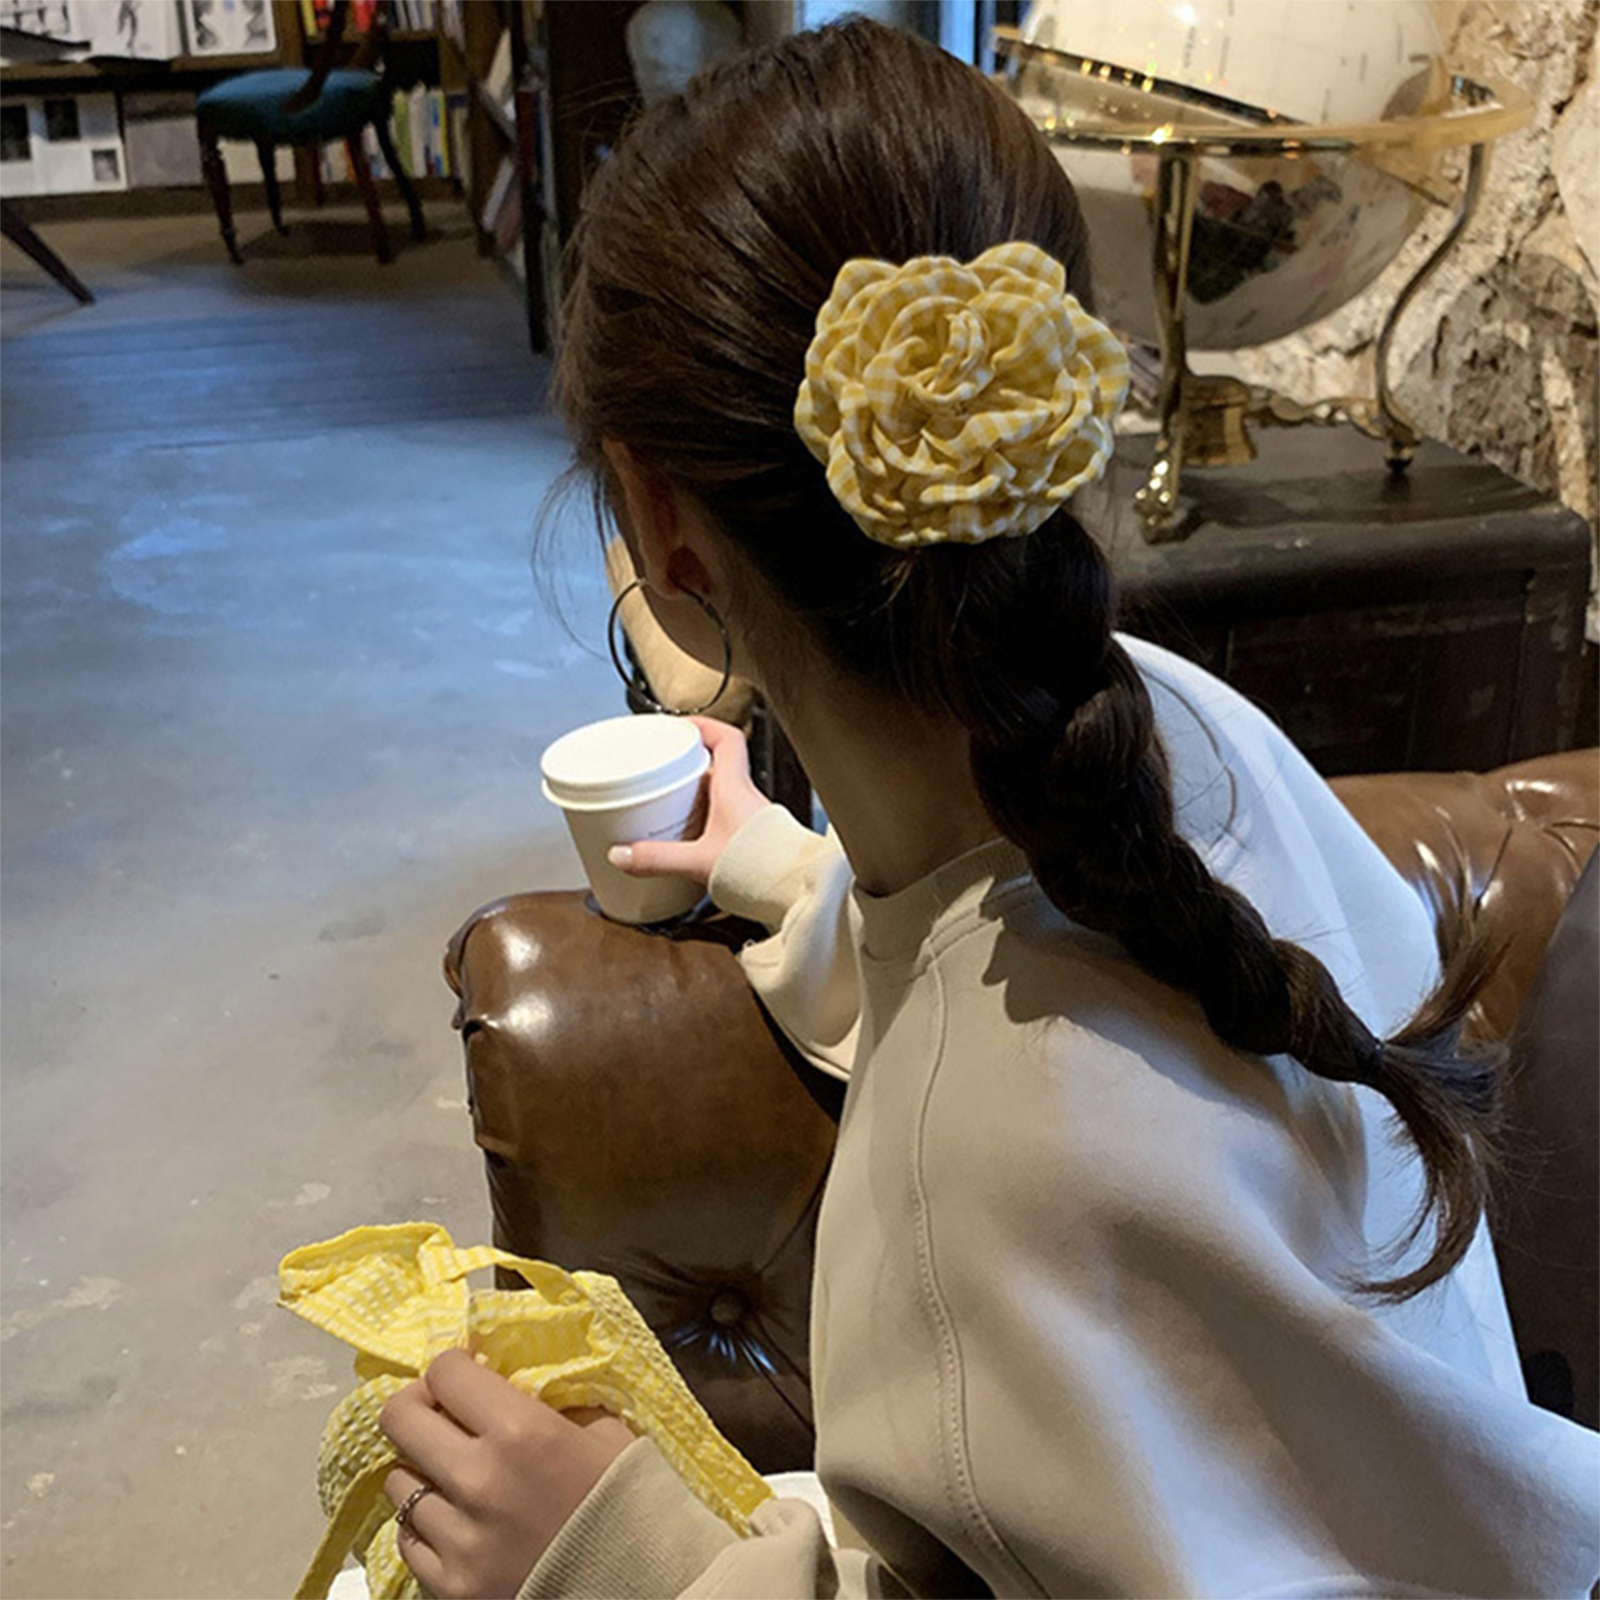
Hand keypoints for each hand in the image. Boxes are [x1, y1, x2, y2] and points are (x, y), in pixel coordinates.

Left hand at [379, 1349, 633, 1599]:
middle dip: (418, 1406)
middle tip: (442, 1414)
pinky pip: (408, 1539)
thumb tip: (513, 1384)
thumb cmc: (630, 1502)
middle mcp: (479, 1480)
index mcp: (522, 1431)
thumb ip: (554, 1402)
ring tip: (455, 1476)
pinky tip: (458, 1521)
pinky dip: (427, 1524)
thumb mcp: (605, 1432)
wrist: (642, 1590)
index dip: (453, 1367)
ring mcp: (459, 1539)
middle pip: (399, 1419)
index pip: (445, 1373)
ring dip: (423, 1470)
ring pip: (399, 1481)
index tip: (466, 1376)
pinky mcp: (449, 1586)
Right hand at [607, 716, 771, 887]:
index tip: (679, 728)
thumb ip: (658, 859)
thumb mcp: (699, 861)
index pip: (726, 738)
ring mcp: (751, 817)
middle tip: (664, 771)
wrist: (797, 891)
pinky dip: (706, 819)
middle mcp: (746, 797)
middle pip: (717, 764)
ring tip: (669, 804)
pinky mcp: (753, 837)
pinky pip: (726, 817)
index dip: (703, 726)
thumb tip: (622, 855)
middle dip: (688, 764)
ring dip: (697, 793)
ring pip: (721, 791)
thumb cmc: (763, 869)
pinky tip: (689, 838)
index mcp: (735, 788)